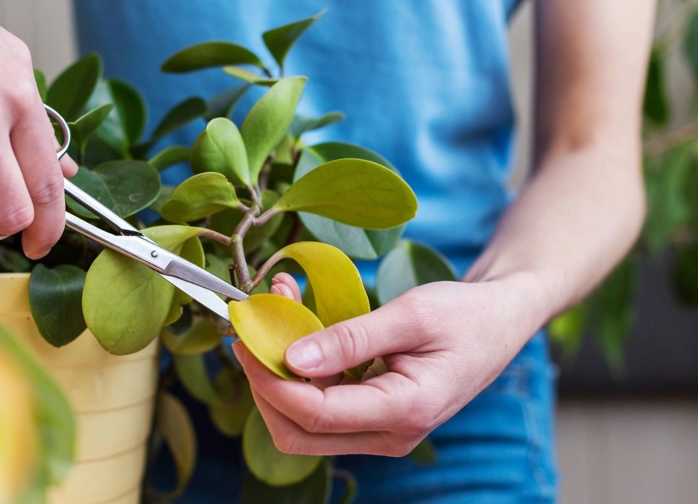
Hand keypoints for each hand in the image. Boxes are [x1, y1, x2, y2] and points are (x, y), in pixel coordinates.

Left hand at [234, 272, 544, 455]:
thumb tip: (291, 359)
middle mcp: (390, 435)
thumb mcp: (410, 314)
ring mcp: (381, 431)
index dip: (270, 378)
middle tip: (250, 333)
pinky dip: (301, 372)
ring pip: (305, 426)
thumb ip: (350, 338)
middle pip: (299, 433)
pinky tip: (297, 326)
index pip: (315, 413)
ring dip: (279, 376)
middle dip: (264, 386)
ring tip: (276, 313)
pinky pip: (323, 407)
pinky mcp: (373, 417)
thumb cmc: (465, 315)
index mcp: (404, 411)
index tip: (247, 337)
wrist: (500, 322)